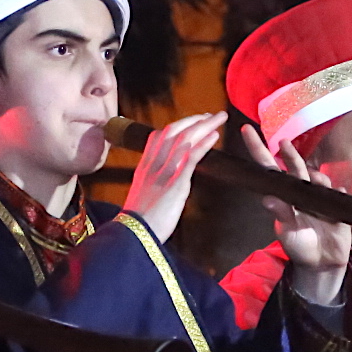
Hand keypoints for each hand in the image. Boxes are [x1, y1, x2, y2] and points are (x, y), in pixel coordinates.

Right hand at [123, 111, 225, 244]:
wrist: (133, 236)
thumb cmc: (139, 224)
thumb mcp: (142, 197)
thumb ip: (153, 185)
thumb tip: (164, 184)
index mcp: (144, 168)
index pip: (158, 137)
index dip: (177, 126)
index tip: (191, 122)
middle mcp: (153, 164)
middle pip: (173, 132)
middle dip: (193, 121)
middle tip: (209, 115)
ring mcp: (163, 172)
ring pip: (184, 139)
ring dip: (203, 126)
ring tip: (218, 119)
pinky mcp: (175, 183)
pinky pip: (190, 157)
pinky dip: (203, 144)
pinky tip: (214, 136)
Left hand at [240, 128, 351, 305]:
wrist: (322, 263)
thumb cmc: (300, 246)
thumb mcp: (286, 233)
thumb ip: (280, 215)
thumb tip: (268, 199)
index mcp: (284, 196)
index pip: (269, 169)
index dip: (259, 150)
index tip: (247, 130)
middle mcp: (300, 192)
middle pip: (294, 166)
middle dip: (289, 153)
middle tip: (283, 144)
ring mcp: (319, 196)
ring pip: (317, 176)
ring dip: (314, 176)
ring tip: (314, 183)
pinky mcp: (336, 204)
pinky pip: (337, 192)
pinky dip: (334, 192)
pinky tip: (334, 194)